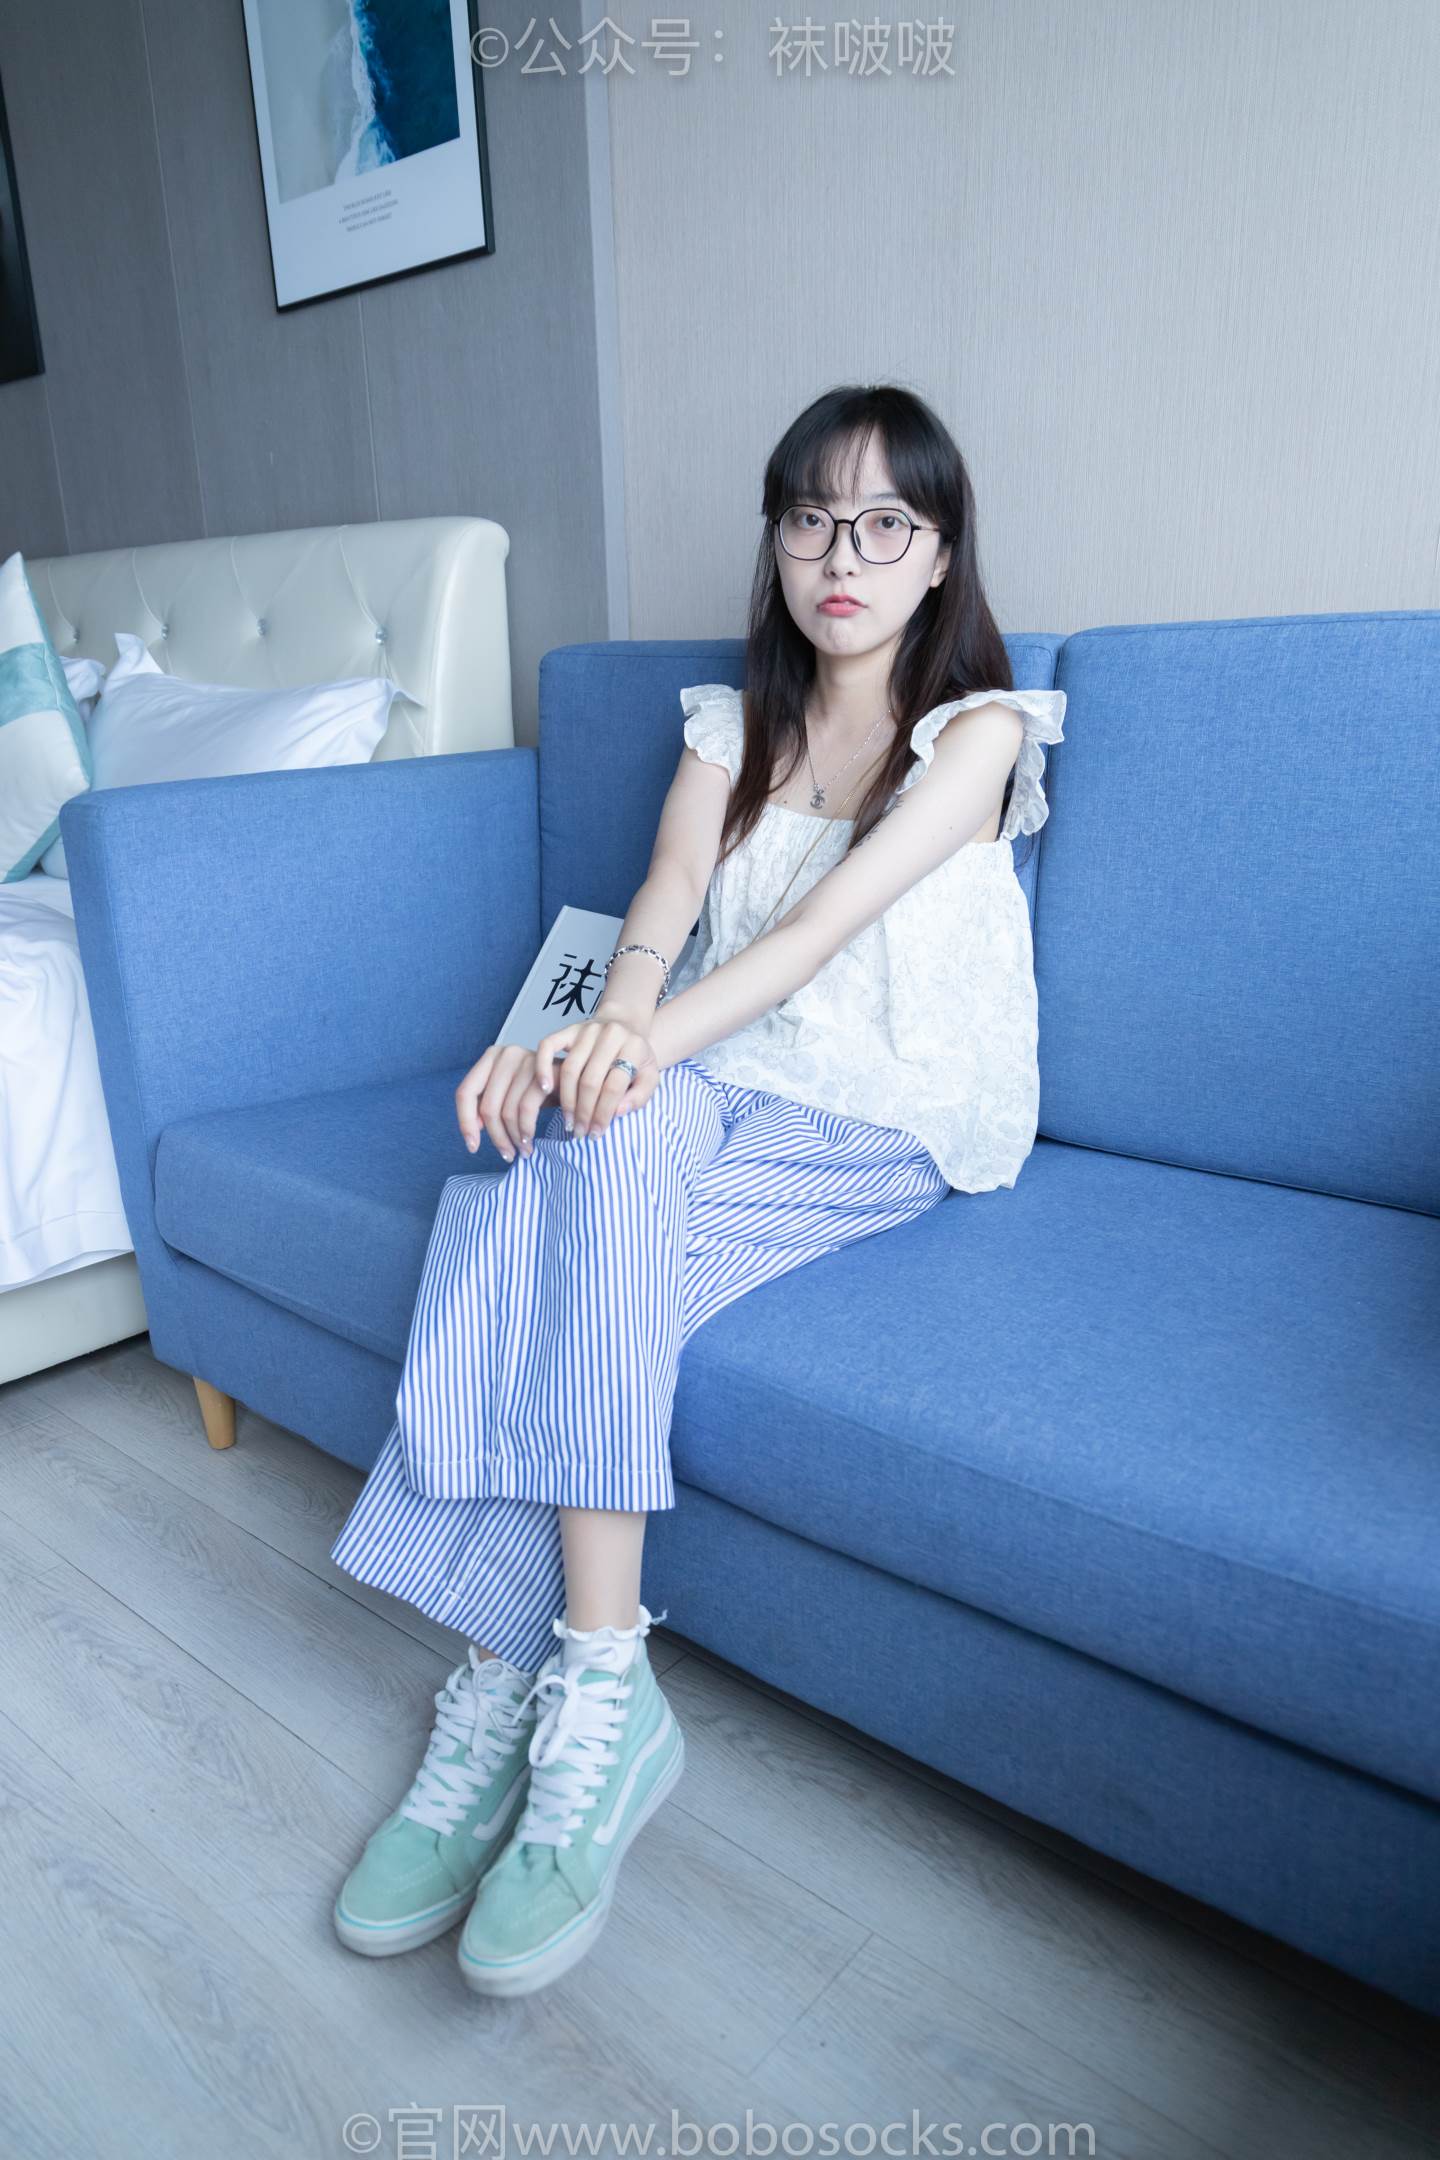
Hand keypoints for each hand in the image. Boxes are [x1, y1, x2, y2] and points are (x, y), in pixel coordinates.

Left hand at [455, 1041, 556, 1163]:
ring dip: (513, 1138)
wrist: (577, 1081)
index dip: (465, 1122)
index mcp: (491, 1057)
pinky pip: (525, 1110)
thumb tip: (474, 1130)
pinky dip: (526, 1130)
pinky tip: (529, 1141)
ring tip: (522, 1151)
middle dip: (496, 1137)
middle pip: (487, 1106)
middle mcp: (505, 1054)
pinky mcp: (543, 1071)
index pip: (465, 1092)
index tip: (473, 1147)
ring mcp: (525, 1059)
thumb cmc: (540, 1091)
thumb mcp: (509, 1094)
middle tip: (507, 1155)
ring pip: (506, 1112)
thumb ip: (488, 1105)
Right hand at [535, 1013, 659, 1139]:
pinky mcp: (569, 1029)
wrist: (624, 1024)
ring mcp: (587, 1029)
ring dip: (567, 1100)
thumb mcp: (649, 1076)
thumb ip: (639, 1096)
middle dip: (584, 1111)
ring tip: (569, 1121)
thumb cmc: (635, 1057)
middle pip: (591, 1080)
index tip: (596, 1133)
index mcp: (634, 1046)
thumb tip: (617, 1112)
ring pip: (570, 1069)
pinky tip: (545, 1088)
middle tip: (580, 1132)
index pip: (614, 1085)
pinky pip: (548, 1045)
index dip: (604, 1113)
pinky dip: (543, 1067)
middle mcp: (610, 1034)